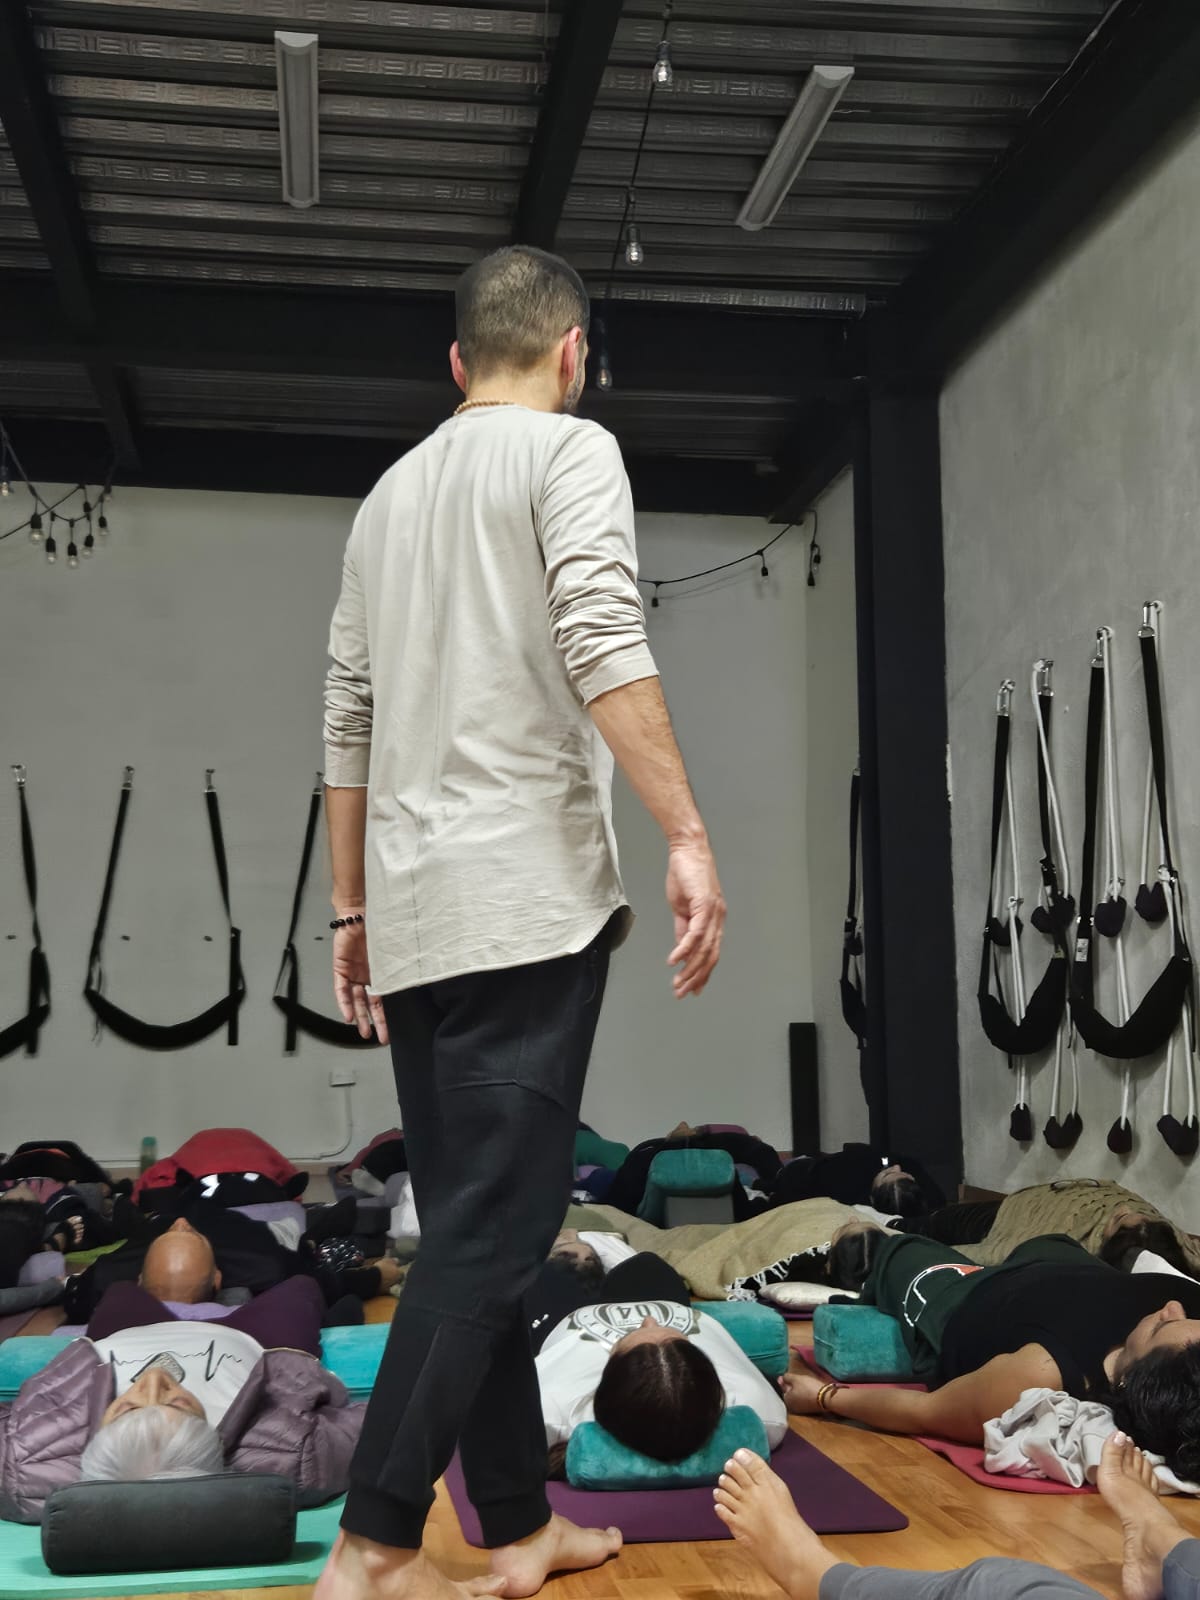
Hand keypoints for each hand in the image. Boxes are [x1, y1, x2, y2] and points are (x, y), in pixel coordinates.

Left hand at [332, 918, 388, 1042]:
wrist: (360, 914)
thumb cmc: (380, 929)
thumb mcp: (392, 952)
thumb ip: (396, 968)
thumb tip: (412, 980)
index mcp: (379, 974)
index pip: (381, 1000)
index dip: (385, 1016)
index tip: (389, 1031)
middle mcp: (366, 977)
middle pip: (369, 1004)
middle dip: (374, 1022)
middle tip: (378, 1038)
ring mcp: (352, 974)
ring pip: (355, 1000)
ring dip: (359, 1017)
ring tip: (364, 1032)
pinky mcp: (340, 969)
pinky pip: (341, 990)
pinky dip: (345, 1002)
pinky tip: (348, 1016)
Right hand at [666, 836, 725, 997]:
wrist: (688, 850)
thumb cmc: (686, 874)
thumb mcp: (682, 907)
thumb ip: (683, 928)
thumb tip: (682, 949)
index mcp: (714, 920)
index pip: (711, 953)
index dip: (703, 973)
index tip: (693, 989)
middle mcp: (718, 919)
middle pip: (710, 956)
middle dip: (696, 977)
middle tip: (682, 993)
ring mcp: (713, 913)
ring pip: (704, 949)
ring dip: (690, 969)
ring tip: (677, 983)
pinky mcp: (705, 905)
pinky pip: (695, 934)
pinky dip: (684, 949)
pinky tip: (674, 961)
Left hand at [779, 1370, 825, 1415]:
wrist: (825, 1398)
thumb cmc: (807, 1387)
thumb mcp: (796, 1379)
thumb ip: (787, 1377)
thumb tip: (780, 1378)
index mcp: (786, 1400)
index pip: (783, 1389)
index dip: (786, 1382)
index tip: (790, 1377)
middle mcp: (792, 1408)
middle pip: (790, 1395)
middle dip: (792, 1387)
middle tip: (797, 1380)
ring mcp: (801, 1410)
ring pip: (797, 1398)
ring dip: (799, 1391)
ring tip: (804, 1384)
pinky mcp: (809, 1410)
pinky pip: (804, 1401)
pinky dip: (805, 1395)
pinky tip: (809, 1390)